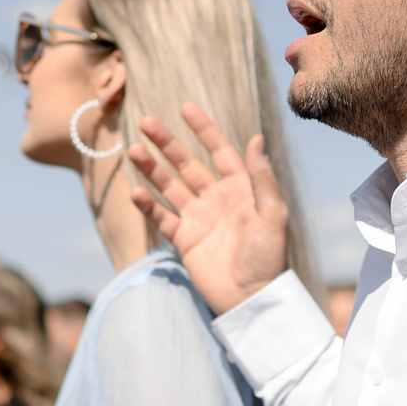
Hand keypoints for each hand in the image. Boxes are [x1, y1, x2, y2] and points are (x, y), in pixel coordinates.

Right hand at [126, 104, 293, 314]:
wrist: (252, 298)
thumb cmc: (269, 257)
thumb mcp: (272, 214)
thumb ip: (261, 177)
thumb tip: (256, 137)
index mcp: (241, 189)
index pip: (219, 152)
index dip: (203, 130)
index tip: (185, 108)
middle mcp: (217, 199)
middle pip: (187, 164)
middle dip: (167, 144)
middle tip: (146, 122)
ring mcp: (199, 219)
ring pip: (170, 186)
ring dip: (152, 169)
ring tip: (134, 150)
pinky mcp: (185, 240)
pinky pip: (162, 218)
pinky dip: (149, 205)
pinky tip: (135, 191)